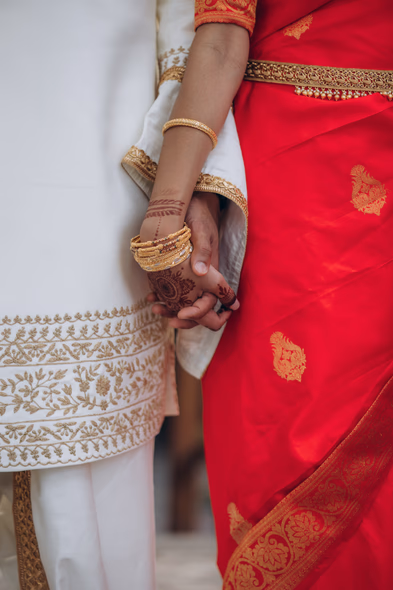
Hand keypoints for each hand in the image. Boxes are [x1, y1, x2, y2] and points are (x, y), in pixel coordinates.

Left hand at [148, 192, 238, 330]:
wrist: (190, 202)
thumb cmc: (199, 215)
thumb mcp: (202, 230)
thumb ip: (202, 251)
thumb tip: (200, 272)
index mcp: (213, 273)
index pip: (212, 302)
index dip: (199, 313)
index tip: (182, 315)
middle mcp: (203, 278)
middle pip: (199, 309)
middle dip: (186, 319)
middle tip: (169, 320)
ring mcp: (191, 275)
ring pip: (185, 302)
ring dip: (172, 310)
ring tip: (156, 309)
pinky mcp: (179, 270)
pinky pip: (174, 290)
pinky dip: (164, 297)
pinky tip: (151, 296)